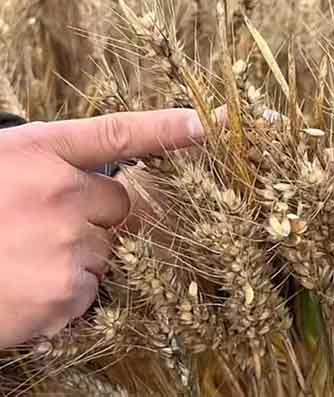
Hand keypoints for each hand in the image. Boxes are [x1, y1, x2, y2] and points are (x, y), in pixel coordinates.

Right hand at [0, 109, 203, 347]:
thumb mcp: (7, 170)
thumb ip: (60, 171)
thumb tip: (114, 191)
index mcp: (40, 153)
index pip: (120, 133)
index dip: (169, 128)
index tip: (212, 124)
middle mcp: (59, 191)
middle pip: (123, 206)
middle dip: (100, 220)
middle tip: (48, 227)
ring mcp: (66, 242)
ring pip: (109, 252)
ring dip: (81, 259)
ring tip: (28, 260)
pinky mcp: (66, 292)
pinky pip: (91, 291)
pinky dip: (68, 294)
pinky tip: (28, 288)